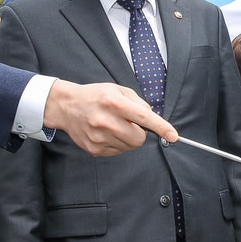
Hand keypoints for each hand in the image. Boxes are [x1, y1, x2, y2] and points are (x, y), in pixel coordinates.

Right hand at [43, 80, 177, 155]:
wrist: (66, 106)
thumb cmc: (95, 96)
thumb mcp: (117, 89)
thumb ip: (138, 103)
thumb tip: (152, 118)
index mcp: (114, 102)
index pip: (144, 118)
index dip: (161, 127)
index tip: (173, 136)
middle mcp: (106, 121)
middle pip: (139, 138)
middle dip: (140, 133)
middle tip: (130, 123)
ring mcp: (99, 137)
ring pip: (129, 147)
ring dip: (128, 138)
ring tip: (114, 126)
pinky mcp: (94, 149)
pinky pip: (118, 151)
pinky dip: (117, 143)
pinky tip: (106, 133)